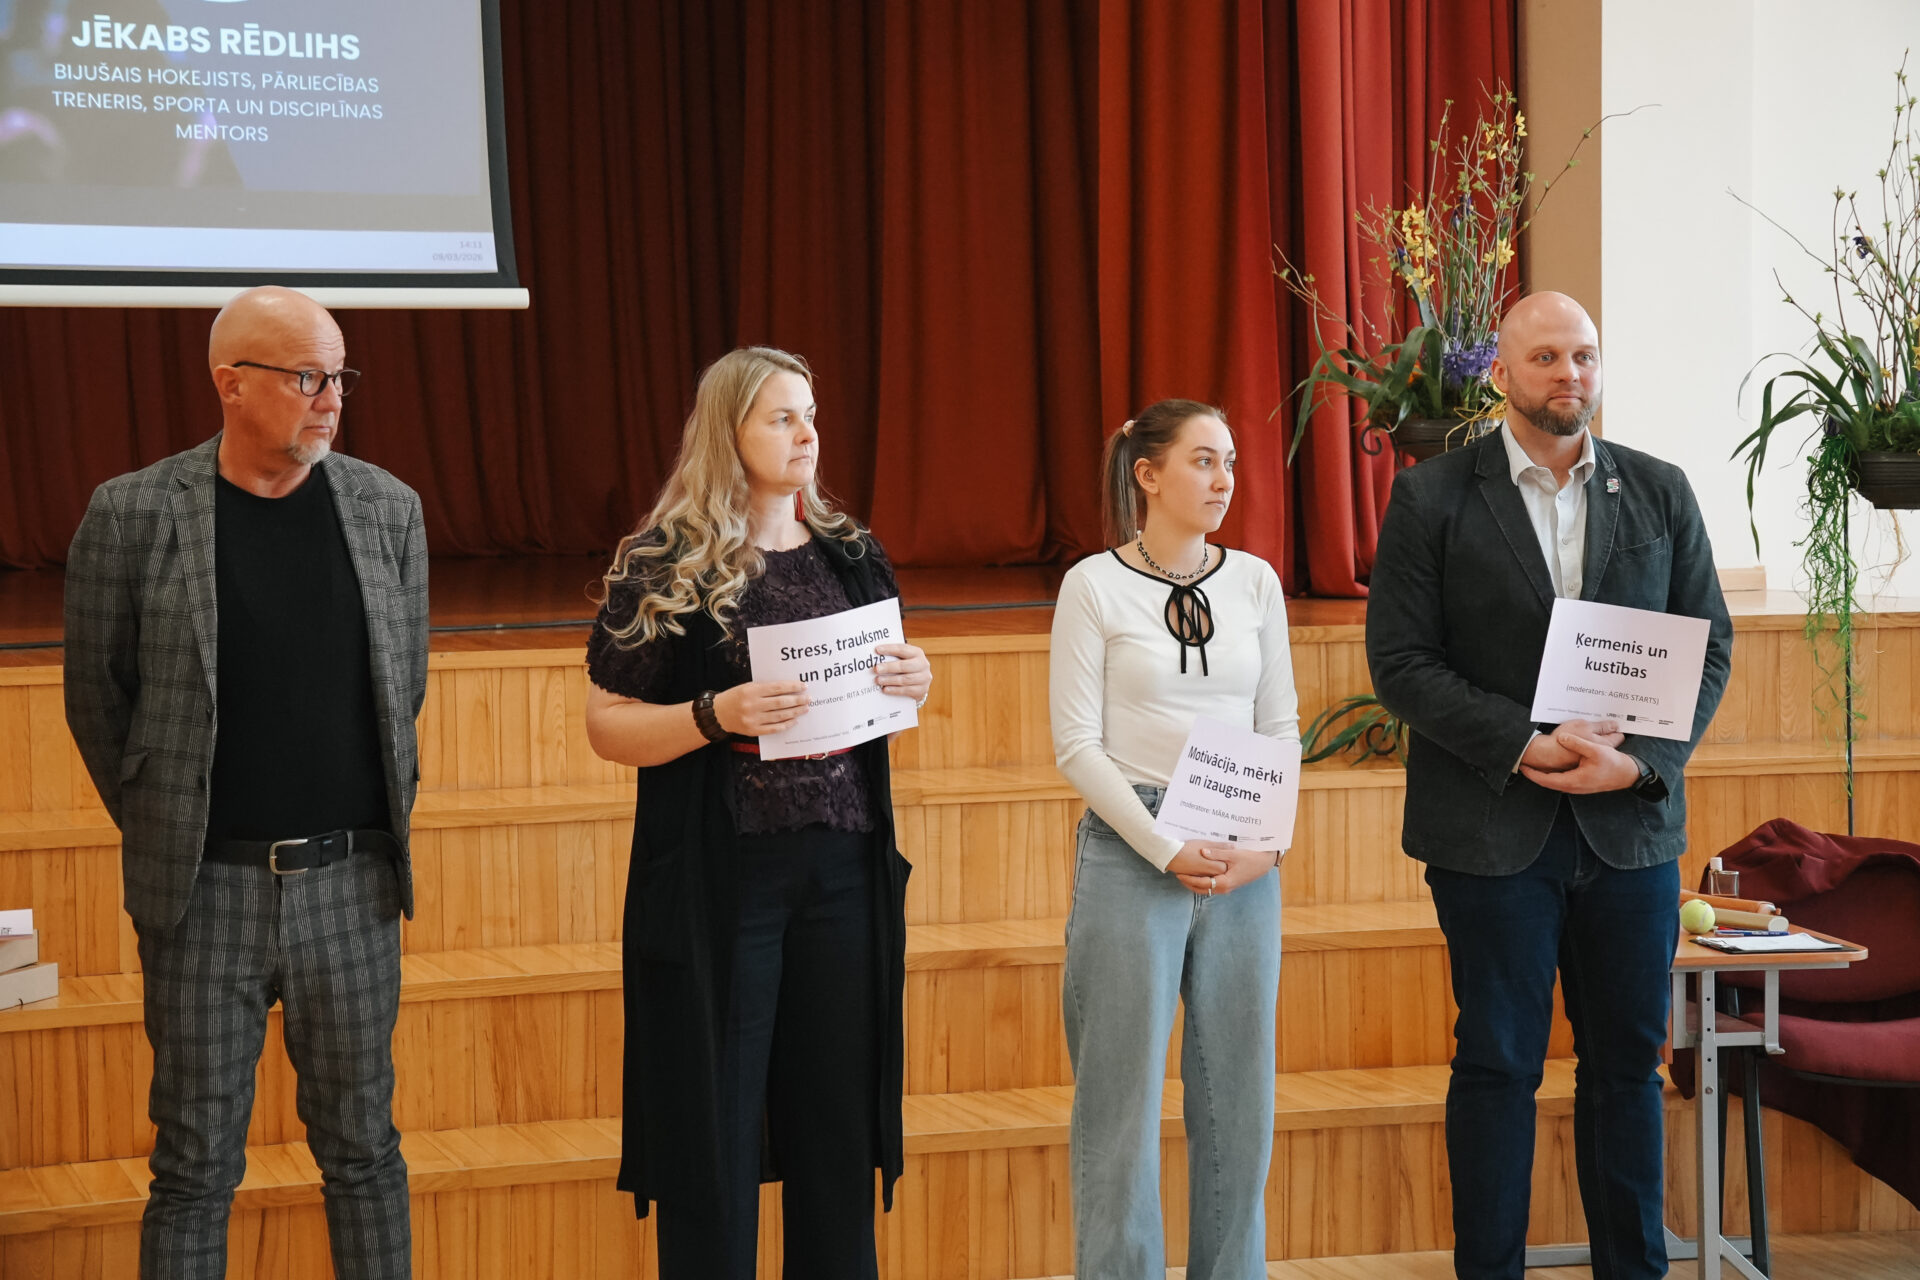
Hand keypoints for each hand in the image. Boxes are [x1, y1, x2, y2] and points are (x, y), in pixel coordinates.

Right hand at [713, 681, 808, 735]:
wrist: (718, 714)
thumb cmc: (735, 697)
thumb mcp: (747, 687)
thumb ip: (765, 688)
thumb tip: (787, 689)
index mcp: (751, 691)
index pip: (777, 688)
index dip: (792, 687)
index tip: (803, 686)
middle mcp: (752, 705)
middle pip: (780, 703)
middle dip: (797, 700)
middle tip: (808, 698)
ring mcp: (753, 719)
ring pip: (779, 716)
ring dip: (795, 712)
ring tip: (805, 709)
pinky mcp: (753, 730)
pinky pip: (773, 729)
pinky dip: (785, 725)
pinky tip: (794, 721)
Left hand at [874, 642, 931, 703]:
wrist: (920, 682)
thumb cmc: (907, 667)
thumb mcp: (904, 659)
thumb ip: (893, 656)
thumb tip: (874, 656)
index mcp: (917, 653)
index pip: (902, 649)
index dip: (889, 649)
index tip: (877, 650)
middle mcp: (923, 664)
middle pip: (904, 666)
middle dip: (889, 667)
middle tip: (876, 669)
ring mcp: (923, 678)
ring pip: (905, 679)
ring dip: (890, 680)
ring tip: (878, 680)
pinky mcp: (921, 690)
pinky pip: (907, 690)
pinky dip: (894, 690)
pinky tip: (885, 689)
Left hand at [1174, 842, 1271, 895]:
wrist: (1264, 863)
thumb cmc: (1251, 858)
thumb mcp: (1233, 854)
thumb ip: (1217, 853)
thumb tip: (1202, 851)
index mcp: (1224, 882)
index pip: (1201, 883)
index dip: (1189, 879)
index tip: (1179, 873)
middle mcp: (1225, 888)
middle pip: (1202, 889)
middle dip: (1189, 883)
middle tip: (1178, 875)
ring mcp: (1227, 887)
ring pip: (1206, 889)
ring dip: (1195, 883)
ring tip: (1185, 875)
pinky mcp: (1229, 884)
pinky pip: (1212, 886)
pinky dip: (1203, 882)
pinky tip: (1198, 874)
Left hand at [1520, 729, 1641, 793]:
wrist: (1628, 775)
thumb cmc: (1614, 764)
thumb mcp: (1596, 750)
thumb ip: (1578, 744)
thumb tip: (1561, 738)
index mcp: (1573, 781)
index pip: (1547, 780)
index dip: (1533, 774)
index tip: (1522, 767)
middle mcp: (1573, 787)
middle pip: (1548, 783)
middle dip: (1535, 774)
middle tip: (1523, 765)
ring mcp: (1577, 787)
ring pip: (1554, 782)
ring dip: (1543, 775)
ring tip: (1532, 766)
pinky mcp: (1580, 784)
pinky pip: (1561, 781)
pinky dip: (1552, 775)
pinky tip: (1549, 767)